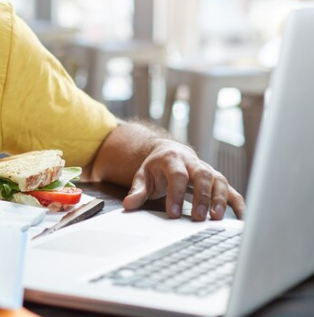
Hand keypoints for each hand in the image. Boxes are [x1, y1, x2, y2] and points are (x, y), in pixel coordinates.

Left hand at [121, 140, 245, 220]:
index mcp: (172, 158)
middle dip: (202, 196)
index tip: (173, 213)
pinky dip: (237, 203)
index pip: (177, 174)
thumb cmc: (157, 167)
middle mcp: (192, 162)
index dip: (176, 194)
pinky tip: (241, 218)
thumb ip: (138, 190)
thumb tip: (129, 204)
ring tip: (216, 218)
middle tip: (199, 217)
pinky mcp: (217, 180)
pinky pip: (231, 190)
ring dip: (220, 199)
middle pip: (202, 175)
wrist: (169, 152)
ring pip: (218, 180)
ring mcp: (207, 170)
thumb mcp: (143, 175)